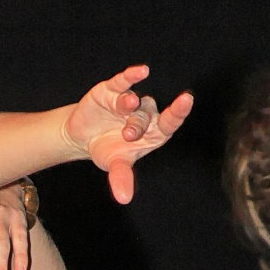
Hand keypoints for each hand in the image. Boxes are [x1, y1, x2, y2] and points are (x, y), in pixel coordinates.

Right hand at [61, 66, 193, 203]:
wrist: (83, 137)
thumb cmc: (107, 149)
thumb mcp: (115, 165)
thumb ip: (121, 178)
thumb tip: (123, 199)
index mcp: (154, 132)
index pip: (170, 121)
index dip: (178, 111)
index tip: (186, 100)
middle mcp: (146, 114)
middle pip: (148, 115)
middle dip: (138, 124)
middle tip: (127, 135)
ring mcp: (130, 101)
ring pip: (135, 100)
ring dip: (130, 105)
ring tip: (125, 108)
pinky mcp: (112, 90)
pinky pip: (124, 81)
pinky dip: (131, 75)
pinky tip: (141, 71)